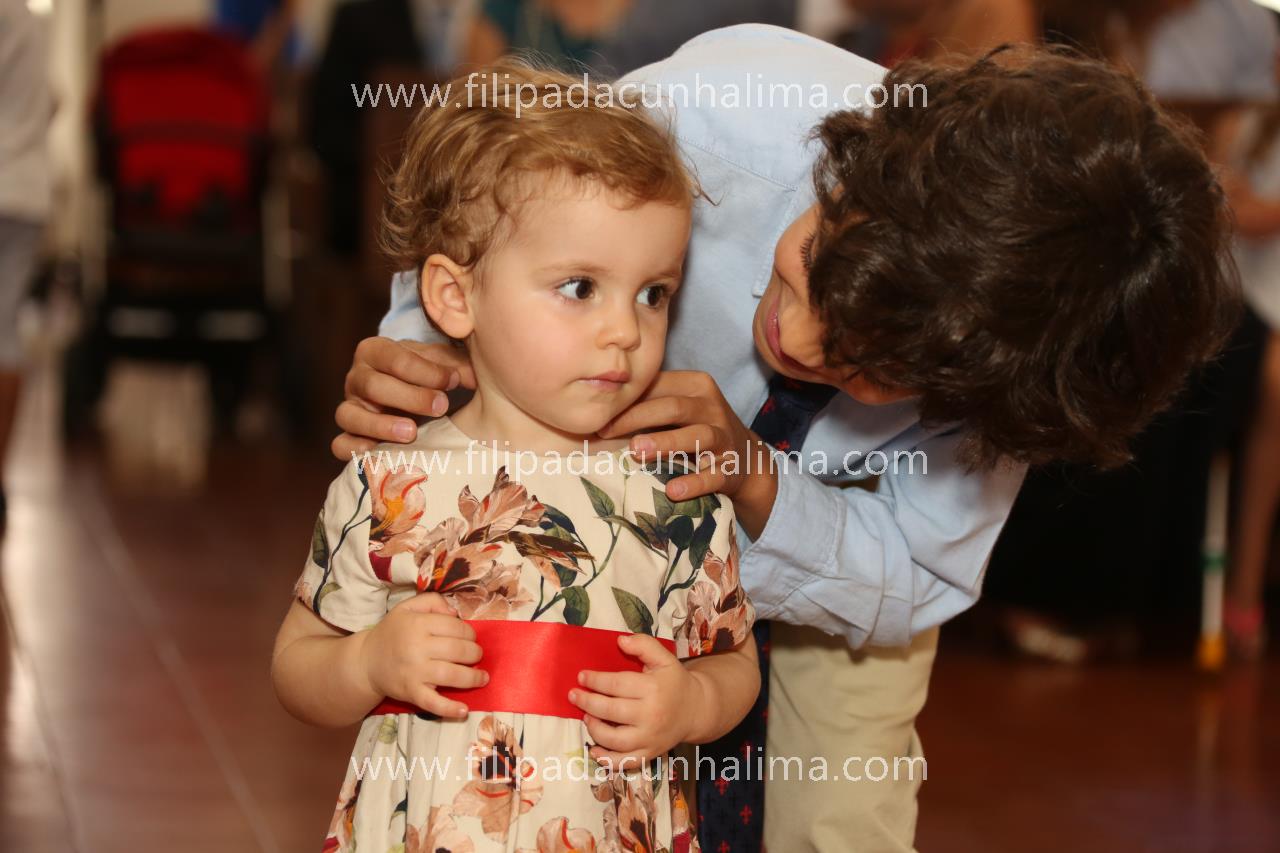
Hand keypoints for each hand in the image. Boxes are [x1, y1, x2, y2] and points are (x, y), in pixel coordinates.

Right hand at [332, 338, 475, 459]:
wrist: (415, 400)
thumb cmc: (429, 377)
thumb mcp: (442, 363)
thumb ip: (457, 364)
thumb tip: (472, 376)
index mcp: (375, 351)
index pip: (394, 357)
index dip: (425, 370)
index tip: (453, 381)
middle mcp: (356, 377)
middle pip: (372, 385)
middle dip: (409, 396)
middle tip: (441, 406)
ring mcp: (349, 407)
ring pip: (349, 415)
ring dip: (381, 425)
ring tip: (412, 432)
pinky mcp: (349, 435)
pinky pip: (340, 444)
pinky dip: (353, 449)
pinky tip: (376, 452)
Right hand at [359, 592, 486, 718]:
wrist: (366, 661)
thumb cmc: (392, 633)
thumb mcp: (408, 608)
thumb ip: (432, 601)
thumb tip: (455, 613)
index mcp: (418, 624)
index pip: (456, 627)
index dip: (469, 633)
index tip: (470, 638)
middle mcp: (417, 647)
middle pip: (458, 650)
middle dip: (475, 653)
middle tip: (476, 656)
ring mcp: (414, 672)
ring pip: (452, 675)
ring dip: (473, 677)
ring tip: (483, 677)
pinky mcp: (411, 693)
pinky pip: (433, 703)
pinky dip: (449, 709)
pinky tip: (464, 710)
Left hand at [568, 633, 701, 770]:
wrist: (696, 710)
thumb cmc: (674, 682)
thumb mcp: (664, 658)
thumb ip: (643, 645)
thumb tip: (619, 640)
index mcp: (653, 689)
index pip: (616, 684)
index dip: (595, 680)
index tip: (581, 677)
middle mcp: (651, 715)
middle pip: (610, 710)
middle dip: (587, 702)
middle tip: (573, 695)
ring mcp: (650, 738)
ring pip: (614, 739)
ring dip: (594, 728)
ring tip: (586, 716)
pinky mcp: (649, 754)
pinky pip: (624, 762)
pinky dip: (606, 759)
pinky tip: (594, 749)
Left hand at [598, 371, 764, 500]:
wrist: (747, 459)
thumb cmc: (698, 428)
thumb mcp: (680, 408)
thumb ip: (650, 404)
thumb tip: (600, 411)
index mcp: (696, 386)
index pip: (659, 385)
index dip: (628, 399)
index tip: (599, 415)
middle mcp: (712, 408)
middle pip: (673, 407)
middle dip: (637, 418)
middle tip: (606, 430)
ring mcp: (724, 438)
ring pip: (696, 436)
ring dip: (666, 443)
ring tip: (636, 451)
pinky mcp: (730, 468)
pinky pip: (713, 476)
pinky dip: (693, 483)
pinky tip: (673, 490)